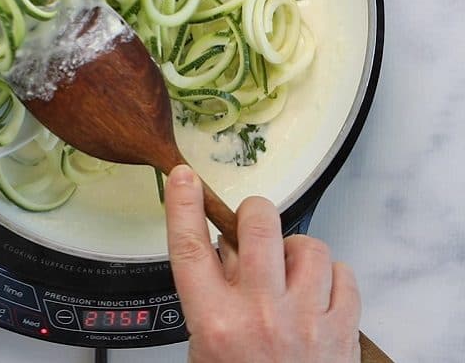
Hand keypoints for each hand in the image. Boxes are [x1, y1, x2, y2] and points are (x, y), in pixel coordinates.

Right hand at [165, 165, 360, 362]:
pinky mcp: (341, 329)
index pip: (190, 247)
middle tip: (252, 230)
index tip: (183, 178)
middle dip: (254, 217)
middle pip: (258, 225)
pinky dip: (331, 275)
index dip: (183, 205)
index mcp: (215, 322)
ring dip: (295, 251)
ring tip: (288, 271)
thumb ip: (212, 298)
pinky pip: (343, 273)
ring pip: (307, 245)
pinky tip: (316, 289)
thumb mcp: (206, 347)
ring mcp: (305, 320)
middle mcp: (259, 315)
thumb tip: (227, 252)